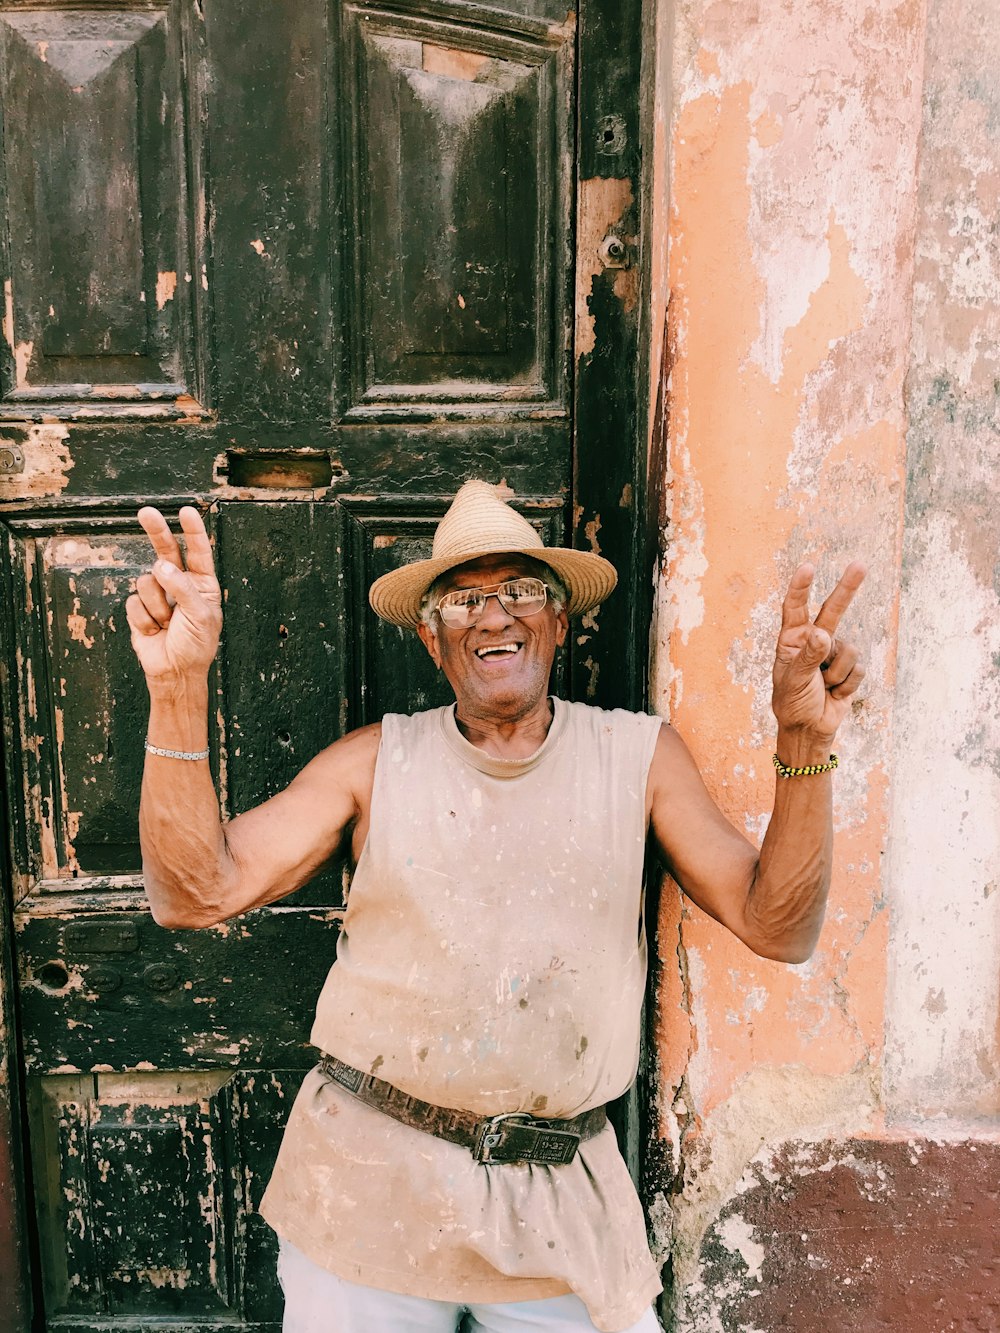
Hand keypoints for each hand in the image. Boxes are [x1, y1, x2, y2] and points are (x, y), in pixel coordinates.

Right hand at [125, 506, 221, 680]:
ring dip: (156, 606)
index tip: (186, 511)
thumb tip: (160, 565)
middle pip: (165, 551)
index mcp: (202, 584)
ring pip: (147, 582)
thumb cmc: (195, 645)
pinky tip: (155, 630)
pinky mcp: (140, 608)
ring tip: (167, 623)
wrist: (175, 673)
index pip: (197, 552)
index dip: (192, 531)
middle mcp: (179, 585)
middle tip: (146, 513)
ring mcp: (158, 595)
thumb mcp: (200, 616)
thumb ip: (182, 588)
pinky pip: (134, 602)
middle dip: (156, 531)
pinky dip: (144, 618)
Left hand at [772, 561, 866, 744]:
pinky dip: (847, 683)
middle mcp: (813, 641)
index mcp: (792, 640)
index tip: (807, 567)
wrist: (809, 730)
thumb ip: (808, 657)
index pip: (796, 608)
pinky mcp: (849, 668)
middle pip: (833, 610)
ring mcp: (832, 653)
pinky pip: (857, 668)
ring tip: (824, 686)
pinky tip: (835, 693)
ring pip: (848, 650)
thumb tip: (823, 634)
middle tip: (860, 565)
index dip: (801, 587)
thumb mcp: (794, 681)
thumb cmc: (792, 704)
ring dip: (837, 673)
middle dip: (847, 588)